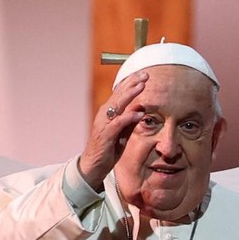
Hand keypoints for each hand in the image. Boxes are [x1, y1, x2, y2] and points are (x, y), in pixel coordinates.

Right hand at [79, 72, 146, 189]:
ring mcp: (104, 124)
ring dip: (130, 94)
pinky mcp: (106, 135)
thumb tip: (141, 108)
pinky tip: (139, 113)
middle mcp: (105, 114)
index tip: (144, 74)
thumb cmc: (108, 148)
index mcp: (108, 112)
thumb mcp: (122, 132)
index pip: (120, 93)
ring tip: (142, 86)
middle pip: (119, 94)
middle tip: (145, 74)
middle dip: (132, 83)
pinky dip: (128, 117)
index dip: (131, 83)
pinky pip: (118, 123)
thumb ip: (130, 120)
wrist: (93, 165)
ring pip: (118, 105)